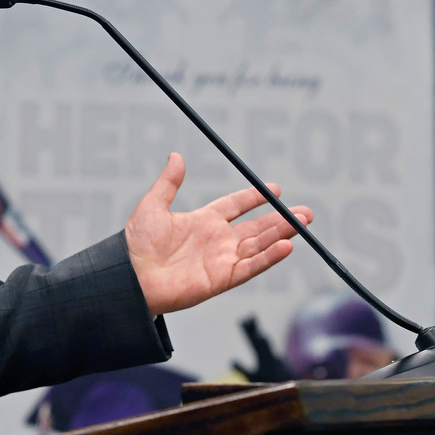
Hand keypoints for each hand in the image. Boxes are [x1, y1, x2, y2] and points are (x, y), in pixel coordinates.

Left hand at [125, 153, 311, 315]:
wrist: (130, 276)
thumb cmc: (136, 244)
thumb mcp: (153, 206)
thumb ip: (168, 183)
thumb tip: (175, 156)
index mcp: (201, 222)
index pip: (235, 206)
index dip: (254, 197)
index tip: (275, 188)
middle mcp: (216, 240)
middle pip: (255, 227)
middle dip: (280, 218)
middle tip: (304, 211)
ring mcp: (221, 260)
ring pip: (259, 245)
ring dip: (281, 234)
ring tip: (302, 222)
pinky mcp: (222, 278)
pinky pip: (251, 266)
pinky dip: (269, 257)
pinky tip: (286, 246)